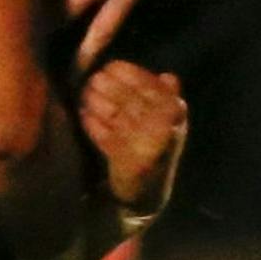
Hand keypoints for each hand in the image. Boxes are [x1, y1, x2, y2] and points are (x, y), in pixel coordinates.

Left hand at [79, 61, 187, 211]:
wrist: (147, 194)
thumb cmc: (155, 149)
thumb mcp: (169, 123)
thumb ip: (166, 99)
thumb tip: (169, 76)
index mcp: (177, 114)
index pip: (150, 86)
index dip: (128, 74)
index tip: (110, 66)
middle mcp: (165, 128)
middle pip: (130, 100)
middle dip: (108, 86)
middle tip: (93, 78)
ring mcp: (145, 146)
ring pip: (116, 115)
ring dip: (97, 101)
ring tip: (85, 93)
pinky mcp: (126, 162)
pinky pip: (105, 136)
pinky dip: (92, 124)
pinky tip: (83, 114)